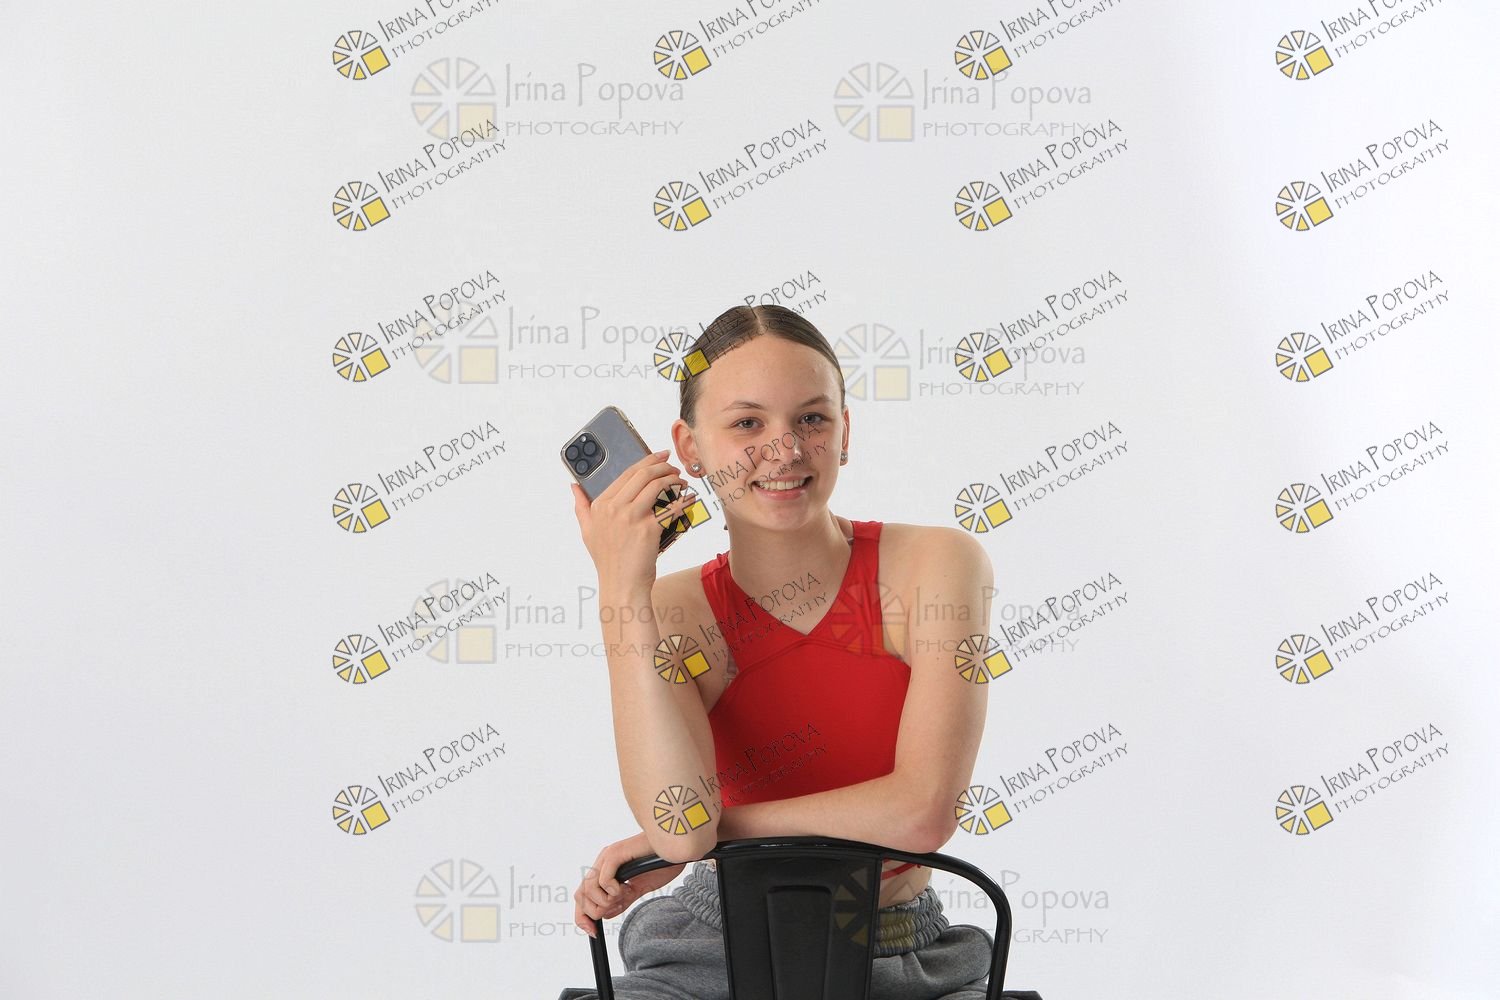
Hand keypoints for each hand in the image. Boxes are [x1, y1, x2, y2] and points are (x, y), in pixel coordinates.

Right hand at [569, 448, 697, 592]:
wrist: (622, 585)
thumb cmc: (608, 560)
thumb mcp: (587, 532)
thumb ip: (581, 506)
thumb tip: (574, 486)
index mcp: (600, 504)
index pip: (627, 473)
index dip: (647, 461)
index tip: (660, 457)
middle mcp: (614, 508)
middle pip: (643, 475)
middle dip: (663, 466)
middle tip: (674, 468)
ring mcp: (631, 517)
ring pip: (658, 486)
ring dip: (674, 480)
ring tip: (681, 482)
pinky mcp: (649, 529)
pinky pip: (671, 508)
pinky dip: (684, 501)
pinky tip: (690, 498)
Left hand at [573, 829, 687, 937]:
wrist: (676, 850)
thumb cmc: (660, 864)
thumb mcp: (638, 888)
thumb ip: (621, 900)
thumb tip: (605, 915)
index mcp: (605, 869)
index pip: (582, 896)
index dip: (582, 917)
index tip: (593, 932)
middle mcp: (602, 861)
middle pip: (581, 895)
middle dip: (595, 911)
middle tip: (616, 907)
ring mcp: (608, 856)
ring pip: (589, 889)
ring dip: (606, 901)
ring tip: (625, 895)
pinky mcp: (616, 853)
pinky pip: (603, 880)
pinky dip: (613, 891)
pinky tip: (627, 887)